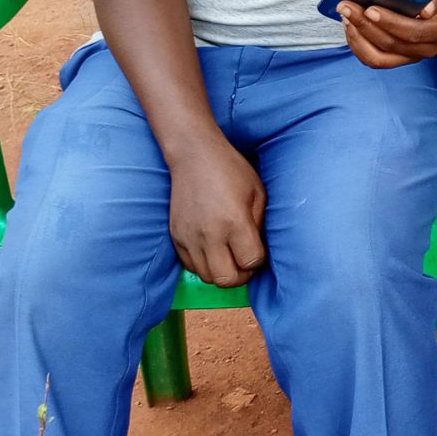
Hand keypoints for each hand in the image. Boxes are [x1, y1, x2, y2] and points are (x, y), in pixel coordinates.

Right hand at [165, 139, 264, 287]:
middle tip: (243, 262)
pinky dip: (203, 264)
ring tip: (227, 256)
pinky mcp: (176, 236)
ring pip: (207, 277)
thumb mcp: (257, 192)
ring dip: (220, 272)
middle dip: (240, 275)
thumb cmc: (231, 170)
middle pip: (226, 279)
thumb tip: (258, 249)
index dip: (258, 262)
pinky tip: (211, 249)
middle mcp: (210, 234)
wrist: (194, 155)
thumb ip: (259, 224)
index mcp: (235, 222)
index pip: (250, 262)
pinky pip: (190, 265)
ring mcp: (190, 237)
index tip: (257, 251)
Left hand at [340, 0, 436, 68]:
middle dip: (365, 25)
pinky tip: (348, 23)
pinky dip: (357, 42)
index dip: (390, 22)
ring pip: (378, 57)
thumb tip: (426, 10)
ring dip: (357, 37)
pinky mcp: (395, 56)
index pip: (413, 32)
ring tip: (345, 14)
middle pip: (391, 44)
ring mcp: (410, 55)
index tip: (369, 9)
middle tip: (346, 6)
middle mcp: (427, 48)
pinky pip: (372, 56)